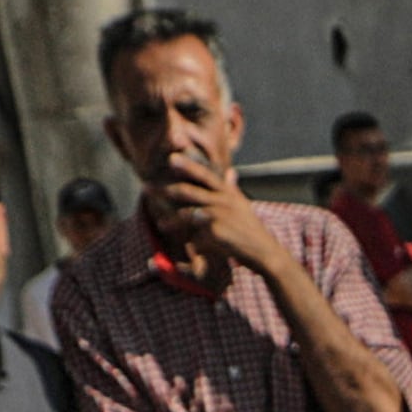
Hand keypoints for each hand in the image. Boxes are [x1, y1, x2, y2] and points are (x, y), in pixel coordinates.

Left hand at [158, 144, 275, 274]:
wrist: (264, 252)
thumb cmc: (252, 230)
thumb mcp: (243, 205)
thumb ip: (232, 188)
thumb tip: (231, 171)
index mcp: (228, 192)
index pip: (205, 174)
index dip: (188, 165)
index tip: (172, 158)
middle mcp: (222, 200)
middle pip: (188, 191)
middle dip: (165, 190)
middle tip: (147, 187)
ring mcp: (218, 215)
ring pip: (186, 215)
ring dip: (171, 222)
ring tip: (161, 225)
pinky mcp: (214, 232)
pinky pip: (195, 237)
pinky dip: (194, 245)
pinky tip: (193, 253)